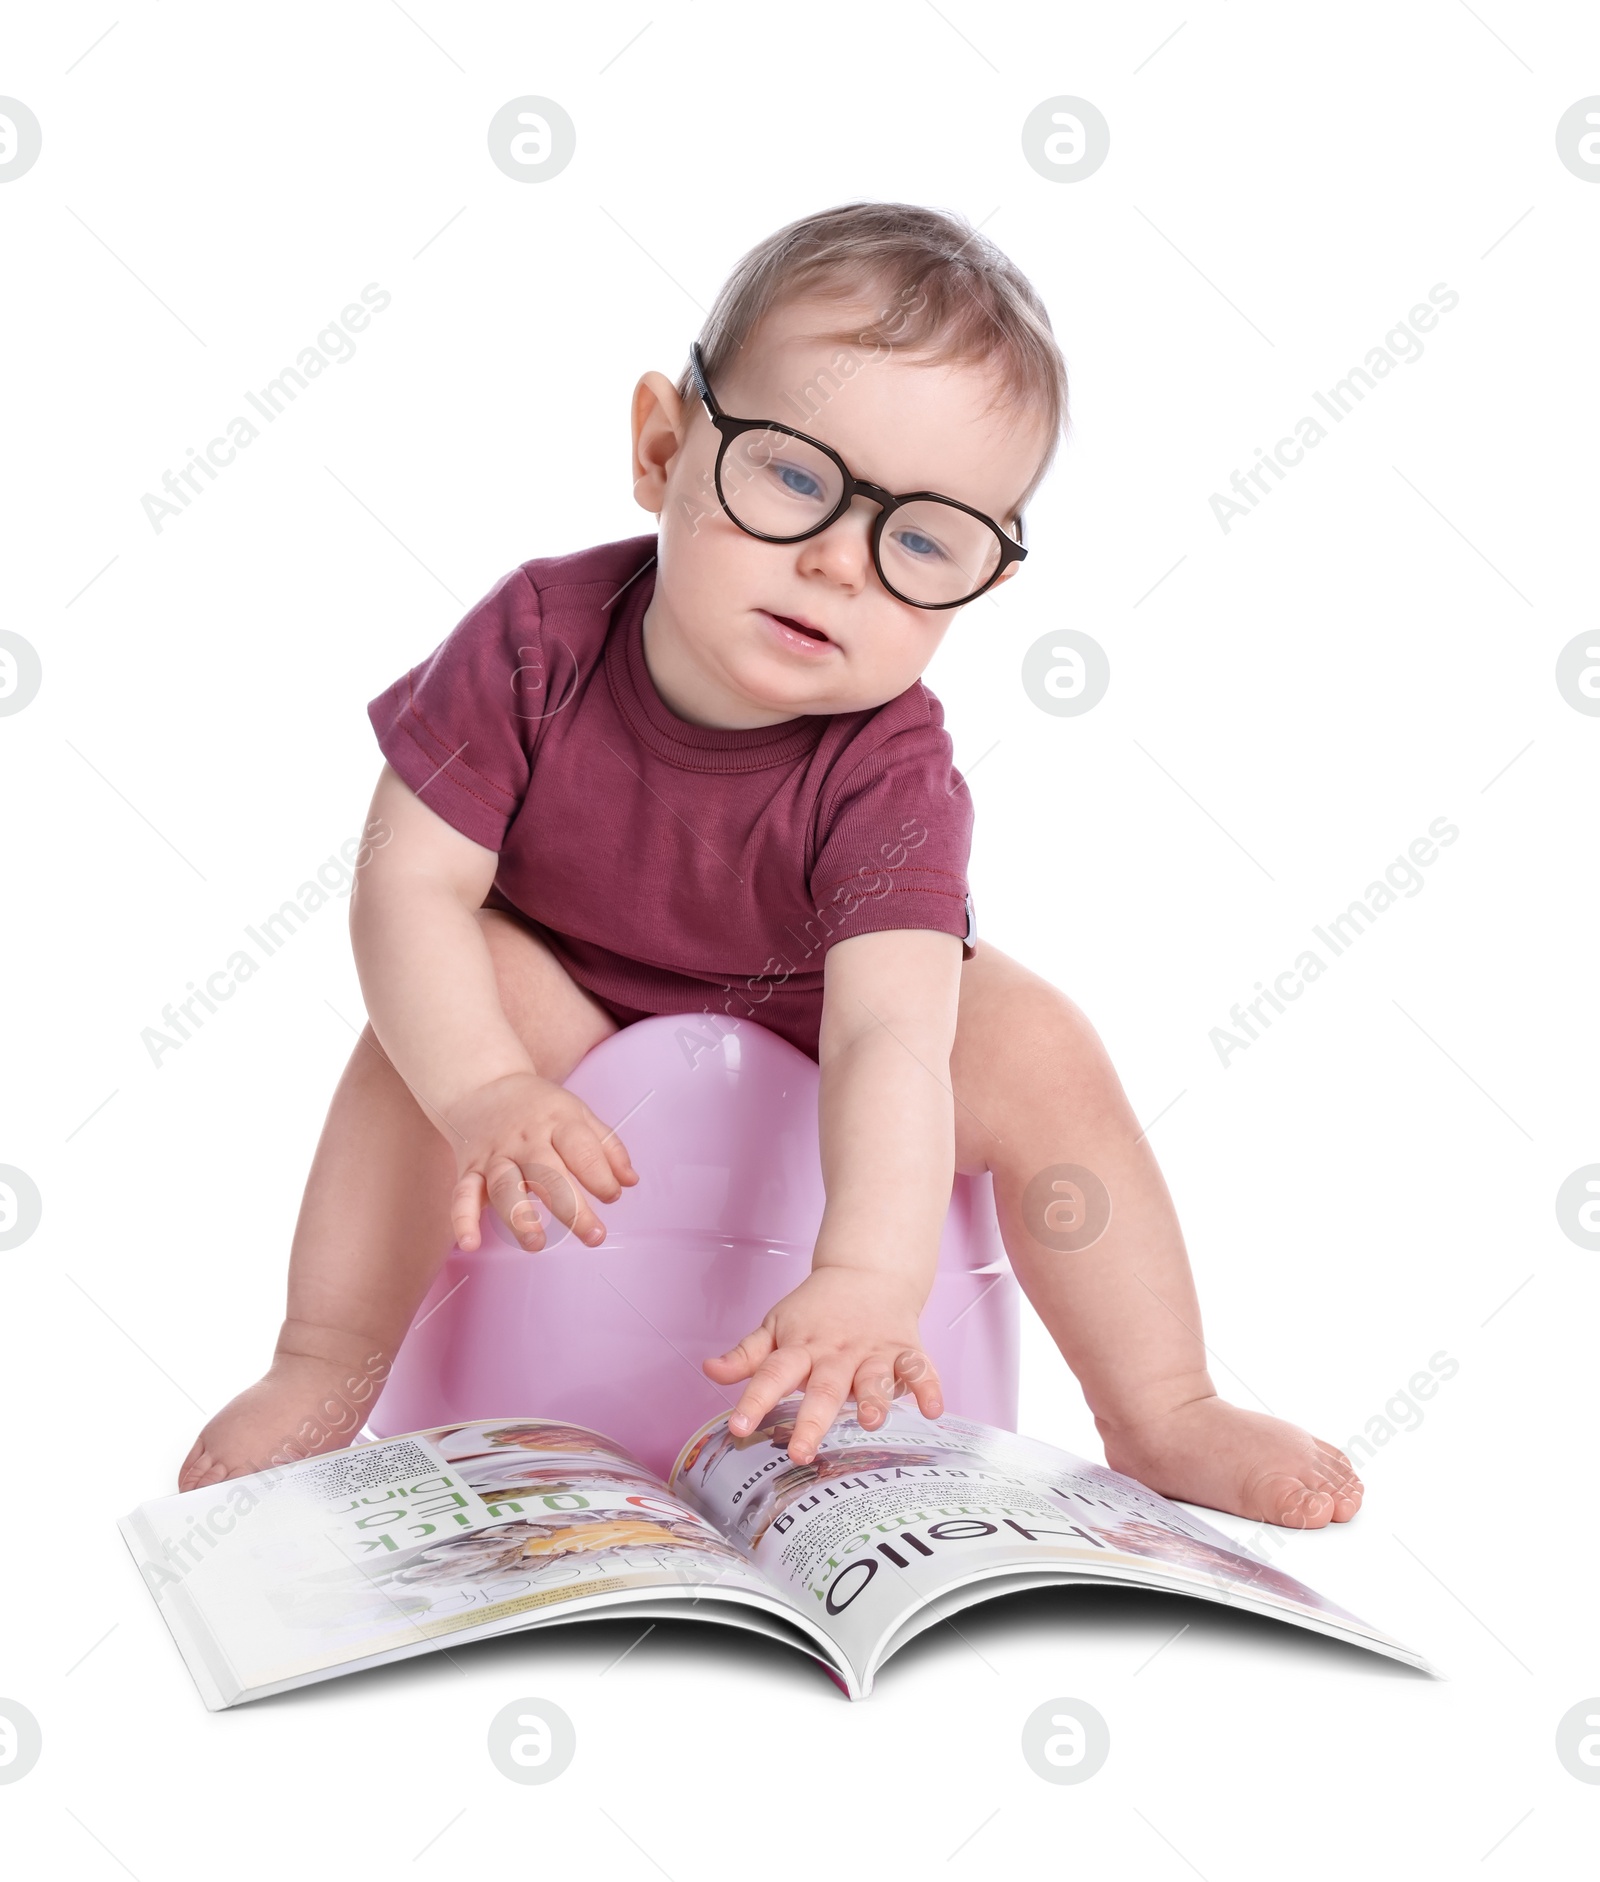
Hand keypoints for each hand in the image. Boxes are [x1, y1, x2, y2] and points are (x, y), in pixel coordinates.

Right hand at [445, 1070, 637, 1251]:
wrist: (482, 1084)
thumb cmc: (539, 1108)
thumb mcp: (578, 1114)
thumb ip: (607, 1147)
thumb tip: (630, 1181)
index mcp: (558, 1122)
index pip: (582, 1150)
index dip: (601, 1177)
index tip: (612, 1196)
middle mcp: (525, 1139)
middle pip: (548, 1174)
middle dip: (572, 1208)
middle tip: (594, 1235)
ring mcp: (495, 1154)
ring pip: (505, 1187)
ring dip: (519, 1217)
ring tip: (536, 1243)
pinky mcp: (469, 1169)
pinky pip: (463, 1194)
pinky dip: (463, 1219)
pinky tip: (470, 1243)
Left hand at [702, 1267, 943, 1464]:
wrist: (868, 1272)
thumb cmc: (817, 1309)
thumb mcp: (776, 1325)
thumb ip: (746, 1355)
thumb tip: (709, 1372)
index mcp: (800, 1348)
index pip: (772, 1374)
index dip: (754, 1401)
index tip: (738, 1428)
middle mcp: (836, 1353)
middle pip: (823, 1387)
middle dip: (813, 1420)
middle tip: (801, 1452)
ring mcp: (872, 1351)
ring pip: (873, 1378)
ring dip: (873, 1399)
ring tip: (870, 1420)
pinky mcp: (904, 1350)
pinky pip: (920, 1369)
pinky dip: (928, 1387)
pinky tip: (932, 1409)